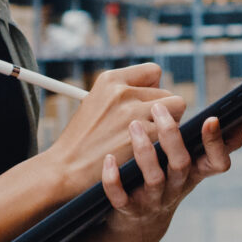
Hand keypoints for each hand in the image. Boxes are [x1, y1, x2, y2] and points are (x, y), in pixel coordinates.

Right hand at [45, 63, 185, 198]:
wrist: (65, 169)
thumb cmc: (82, 141)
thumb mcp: (95, 103)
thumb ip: (124, 94)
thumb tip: (158, 96)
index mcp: (109, 79)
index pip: (153, 72)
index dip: (153, 90)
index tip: (144, 107)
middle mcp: (122, 91)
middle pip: (168, 94)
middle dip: (163, 113)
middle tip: (147, 130)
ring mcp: (133, 112)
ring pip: (176, 111)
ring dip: (168, 129)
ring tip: (149, 142)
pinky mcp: (145, 135)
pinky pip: (173, 134)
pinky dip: (164, 146)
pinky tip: (147, 155)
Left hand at [100, 101, 241, 241]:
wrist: (140, 224)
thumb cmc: (169, 181)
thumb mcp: (193, 165)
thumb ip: (214, 144)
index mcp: (194, 172)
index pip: (218, 162)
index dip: (216, 143)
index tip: (212, 118)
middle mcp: (177, 187)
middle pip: (181, 163)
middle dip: (171, 136)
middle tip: (159, 108)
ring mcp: (153, 200)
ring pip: (154, 178)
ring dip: (144, 151)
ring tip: (133, 124)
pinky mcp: (129, 209)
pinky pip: (121, 197)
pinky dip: (114, 180)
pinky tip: (109, 159)